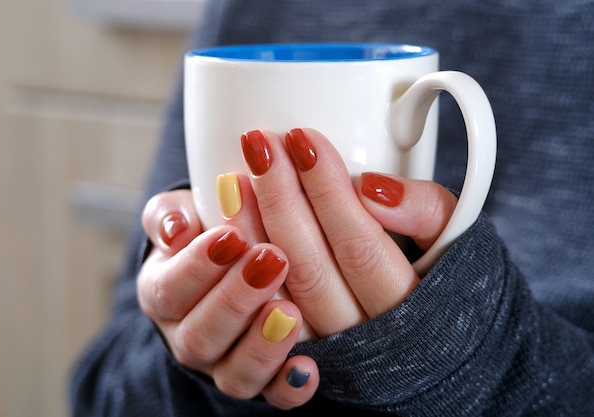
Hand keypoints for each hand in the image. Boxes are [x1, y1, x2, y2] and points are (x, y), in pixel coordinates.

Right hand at [137, 190, 318, 409]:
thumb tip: (176, 228)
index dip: (197, 266)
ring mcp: (222, 365)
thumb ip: (172, 215)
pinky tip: (307, 367)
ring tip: (289, 312)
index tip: (232, 236)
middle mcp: (187, 337)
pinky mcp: (260, 380)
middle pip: (200, 335)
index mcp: (162, 294)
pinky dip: (289, 386)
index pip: (169, 289)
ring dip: (262, 345)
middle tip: (272, 261)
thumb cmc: (208, 232)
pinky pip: (272, 396)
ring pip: (233, 374)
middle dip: (236, 299)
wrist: (229, 266)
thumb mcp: (185, 214)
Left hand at [225, 128, 457, 336]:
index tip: (302, 139)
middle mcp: (363, 337)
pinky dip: (239, 275)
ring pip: (278, 297)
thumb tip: (373, 188)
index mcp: (408, 307)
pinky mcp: (296, 353)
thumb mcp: (457, 236)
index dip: (327, 190)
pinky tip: (227, 228)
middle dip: (281, 199)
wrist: (432, 336)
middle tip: (259, 144)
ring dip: (251, 234)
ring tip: (234, 177)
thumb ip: (429, 211)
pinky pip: (260, 320)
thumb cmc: (442, 271)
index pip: (359, 245)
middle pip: (310, 267)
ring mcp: (327, 350)